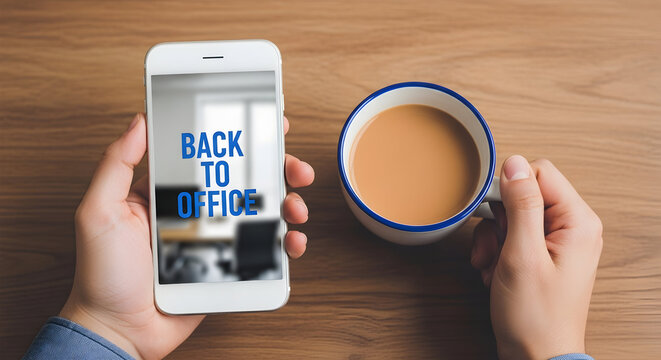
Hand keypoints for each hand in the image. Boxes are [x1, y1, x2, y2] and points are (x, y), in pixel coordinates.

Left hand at [60, 113, 313, 359]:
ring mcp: (216, 237)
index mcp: (168, 192)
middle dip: (276, 167)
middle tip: (293, 166)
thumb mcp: (99, 212)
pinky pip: (264, 249)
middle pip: (246, 179)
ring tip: (295, 205)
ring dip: (288, 201)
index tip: (263, 125)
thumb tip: (138, 122)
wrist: (121, 329)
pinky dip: (285, 242)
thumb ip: (116, 165)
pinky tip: (292, 239)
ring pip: (262, 211)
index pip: (210, 154)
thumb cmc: (103, 275)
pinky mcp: (229, 264)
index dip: (239, 138)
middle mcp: (197, 210)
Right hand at [471, 156, 601, 359]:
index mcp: (577, 222)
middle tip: (495, 248)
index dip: (509, 189)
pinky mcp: (541, 254)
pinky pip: (510, 235)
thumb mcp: (522, 255)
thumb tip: (514, 163)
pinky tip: (494, 272)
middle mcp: (571, 227)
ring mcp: (556, 242)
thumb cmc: (535, 316)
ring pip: (511, 216)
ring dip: (493, 239)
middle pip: (523, 195)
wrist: (536, 356)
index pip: (538, 173)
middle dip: (499, 221)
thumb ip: (520, 205)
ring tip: (493, 265)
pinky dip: (495, 251)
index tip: (495, 214)